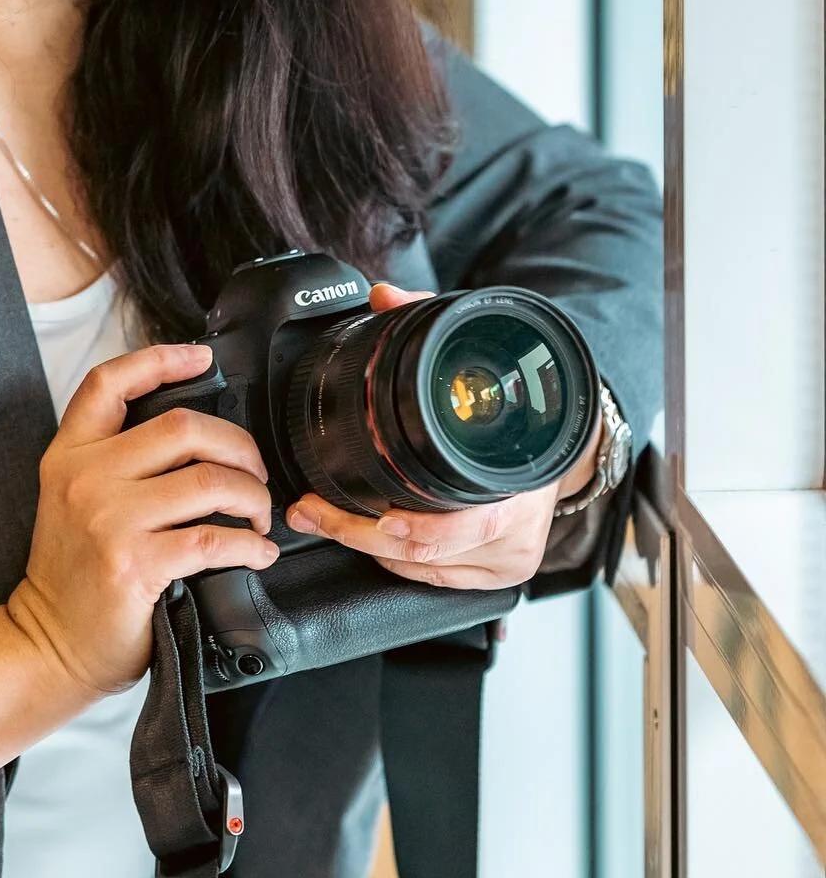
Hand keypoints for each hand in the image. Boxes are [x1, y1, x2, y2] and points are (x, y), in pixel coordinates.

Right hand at [6, 342, 277, 699]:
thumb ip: (115, 463)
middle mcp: (85, 478)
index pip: (109, 383)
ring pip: (208, 480)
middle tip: (254, 472)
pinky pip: (213, 538)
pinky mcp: (134, 564)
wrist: (47, 645)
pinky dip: (249, 544)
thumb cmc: (72, 577)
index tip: (201, 358)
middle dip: (238, 445)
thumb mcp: (72, 500)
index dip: (160, 359)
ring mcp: (108, 520)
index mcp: (68, 455)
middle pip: (182, 426)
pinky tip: (257, 551)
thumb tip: (196, 438)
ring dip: (252, 496)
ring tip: (259, 515)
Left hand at [283, 282, 602, 590]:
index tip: (376, 517)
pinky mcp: (492, 578)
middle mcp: (515, 535)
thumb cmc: (522, 408)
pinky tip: (368, 534)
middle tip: (313, 512)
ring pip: (421, 571)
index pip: (465, 527)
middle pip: (425, 554)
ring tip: (324, 517)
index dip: (417, 527)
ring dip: (368, 547)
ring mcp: (504, 562)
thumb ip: (430, 320)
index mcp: (518, 490)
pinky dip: (394, 559)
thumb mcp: (478, 361)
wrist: (565, 443)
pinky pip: (430, 580)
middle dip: (357, 534)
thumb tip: (386, 297)